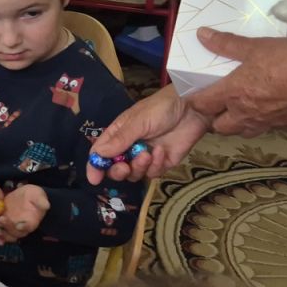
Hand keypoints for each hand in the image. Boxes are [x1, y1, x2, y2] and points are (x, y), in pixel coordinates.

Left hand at [0, 185, 48, 242]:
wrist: (25, 196)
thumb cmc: (34, 195)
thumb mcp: (38, 195)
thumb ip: (41, 201)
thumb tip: (46, 205)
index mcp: (32, 221)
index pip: (29, 226)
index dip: (24, 227)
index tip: (19, 225)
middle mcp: (21, 227)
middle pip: (15, 233)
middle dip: (8, 229)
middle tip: (1, 221)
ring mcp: (11, 227)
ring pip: (6, 234)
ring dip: (0, 233)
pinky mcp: (3, 224)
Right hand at [88, 85, 212, 183]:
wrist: (193, 110)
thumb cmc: (161, 108)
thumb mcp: (138, 121)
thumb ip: (120, 139)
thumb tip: (98, 155)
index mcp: (118, 134)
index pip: (101, 153)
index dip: (95, 166)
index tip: (94, 178)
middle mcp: (129, 147)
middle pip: (116, 168)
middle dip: (118, 171)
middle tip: (124, 167)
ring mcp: (145, 156)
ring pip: (134, 174)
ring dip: (138, 167)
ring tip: (147, 154)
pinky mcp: (162, 163)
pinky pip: (152, 173)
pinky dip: (155, 165)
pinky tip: (161, 151)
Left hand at [185, 28, 286, 136]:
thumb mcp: (255, 47)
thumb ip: (227, 44)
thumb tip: (202, 35)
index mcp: (232, 94)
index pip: (202, 104)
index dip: (195, 100)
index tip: (192, 95)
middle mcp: (245, 114)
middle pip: (219, 126)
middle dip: (214, 119)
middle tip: (217, 104)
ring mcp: (266, 122)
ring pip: (242, 131)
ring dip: (237, 124)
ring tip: (240, 110)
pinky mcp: (285, 126)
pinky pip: (265, 128)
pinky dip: (261, 122)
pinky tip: (268, 109)